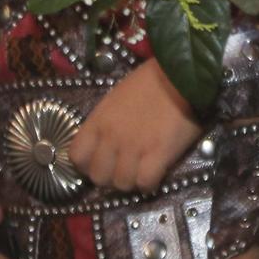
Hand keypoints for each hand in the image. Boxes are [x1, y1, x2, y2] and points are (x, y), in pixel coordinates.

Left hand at [68, 58, 203, 191]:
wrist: (181, 74)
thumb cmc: (150, 81)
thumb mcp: (116, 98)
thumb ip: (106, 123)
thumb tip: (106, 145)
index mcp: (98, 121)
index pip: (77, 157)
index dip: (88, 164)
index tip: (102, 160)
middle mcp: (111, 138)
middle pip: (98, 176)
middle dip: (111, 176)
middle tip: (125, 168)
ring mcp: (134, 148)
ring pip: (122, 184)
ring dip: (132, 180)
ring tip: (143, 169)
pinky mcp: (158, 154)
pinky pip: (145, 184)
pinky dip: (150, 182)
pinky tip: (157, 170)